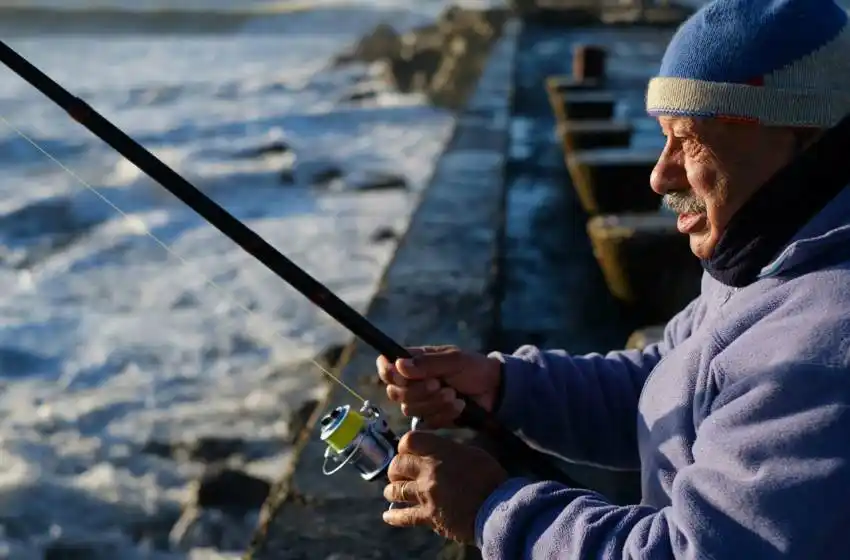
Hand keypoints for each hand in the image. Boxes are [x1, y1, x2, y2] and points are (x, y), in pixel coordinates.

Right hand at [376, 345, 501, 427]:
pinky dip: (444, 414)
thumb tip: (399, 365)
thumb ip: (427, 362)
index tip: (403, 376)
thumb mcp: (453, 359)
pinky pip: (427, 421)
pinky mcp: (432, 418)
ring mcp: (421, 401)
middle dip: (417, 391)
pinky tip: (459, 406)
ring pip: (409, 408)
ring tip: (454, 395)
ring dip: (434, 402)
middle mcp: (412, 382)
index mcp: (413, 362)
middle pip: (395, 392)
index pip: (385, 366)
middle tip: (438, 384)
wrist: (494, 390)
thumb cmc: (473, 367)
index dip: (388, 372)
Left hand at [382, 431, 507, 542]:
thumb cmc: (491, 479)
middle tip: (399, 472)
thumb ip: (450, 450)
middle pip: (397, 464)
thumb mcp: (473, 454)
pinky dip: (393, 516)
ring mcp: (427, 495)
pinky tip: (387, 516)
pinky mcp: (429, 517)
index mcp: (441, 452)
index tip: (407, 451)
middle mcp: (430, 471)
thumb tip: (437, 450)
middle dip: (396, 468)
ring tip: (394, 491)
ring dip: (393, 490)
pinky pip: (403, 517)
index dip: (405, 446)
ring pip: (395, 490)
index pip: (409, 441)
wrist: (500, 509)